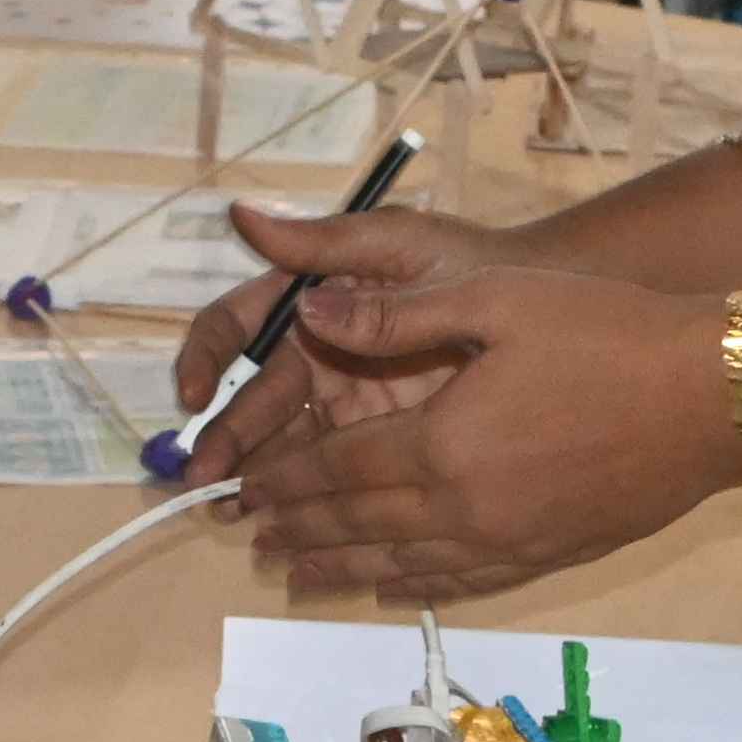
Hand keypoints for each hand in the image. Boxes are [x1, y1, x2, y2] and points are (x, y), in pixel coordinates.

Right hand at [164, 204, 523, 487]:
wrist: (549, 305)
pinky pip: (327, 474)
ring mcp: (342, 403)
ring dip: (249, 475)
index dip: (204, 358)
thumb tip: (241, 216)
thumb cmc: (467, 262)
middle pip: (252, 399)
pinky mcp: (374, 444)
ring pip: (280, 443)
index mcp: (307, 302)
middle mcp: (313, 354)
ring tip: (229, 511)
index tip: (193, 393)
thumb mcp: (395, 245)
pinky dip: (299, 498)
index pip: (235, 329)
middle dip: (224, 437)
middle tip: (203, 477)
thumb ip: (323, 244)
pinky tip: (284, 525)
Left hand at [230, 266, 741, 600]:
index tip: (243, 489)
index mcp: (443, 442)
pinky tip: (389, 589)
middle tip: (249, 539)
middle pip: (361, 527)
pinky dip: (413, 587)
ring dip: (341, 570)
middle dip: (300, 532)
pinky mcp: (550, 556)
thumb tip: (306, 313)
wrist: (714, 397)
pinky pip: (462, 582)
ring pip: (403, 567)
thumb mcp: (494, 299)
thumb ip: (395, 316)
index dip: (286, 480)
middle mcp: (466, 508)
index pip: (339, 469)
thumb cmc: (606, 332)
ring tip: (294, 576)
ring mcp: (510, 542)